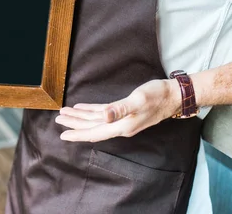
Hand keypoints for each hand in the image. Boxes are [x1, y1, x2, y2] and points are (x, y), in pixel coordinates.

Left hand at [55, 79, 181, 142]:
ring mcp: (122, 120)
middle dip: (74, 124)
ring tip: (65, 114)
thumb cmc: (157, 96)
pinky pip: (104, 114)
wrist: (173, 95)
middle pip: (92, 127)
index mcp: (122, 126)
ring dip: (80, 118)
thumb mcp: (138, 100)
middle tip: (58, 119)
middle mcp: (120, 126)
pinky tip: (82, 108)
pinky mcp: (125, 112)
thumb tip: (104, 117)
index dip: (78, 134)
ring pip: (96, 121)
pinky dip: (91, 111)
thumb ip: (120, 109)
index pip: (94, 133)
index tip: (62, 134)